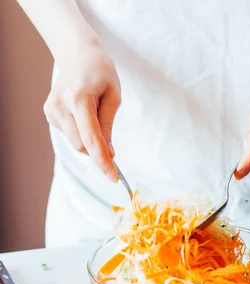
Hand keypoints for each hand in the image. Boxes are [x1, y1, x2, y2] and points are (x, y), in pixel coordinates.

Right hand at [44, 39, 120, 181]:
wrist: (77, 53)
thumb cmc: (100, 72)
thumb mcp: (113, 96)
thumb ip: (108, 126)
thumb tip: (108, 154)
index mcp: (80, 98)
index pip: (91, 140)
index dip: (103, 161)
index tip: (113, 178)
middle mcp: (61, 105)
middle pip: (82, 146)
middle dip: (98, 151)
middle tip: (111, 145)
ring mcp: (52, 109)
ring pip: (75, 142)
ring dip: (89, 139)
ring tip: (94, 114)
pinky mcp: (49, 112)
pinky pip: (69, 134)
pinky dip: (80, 131)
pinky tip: (81, 112)